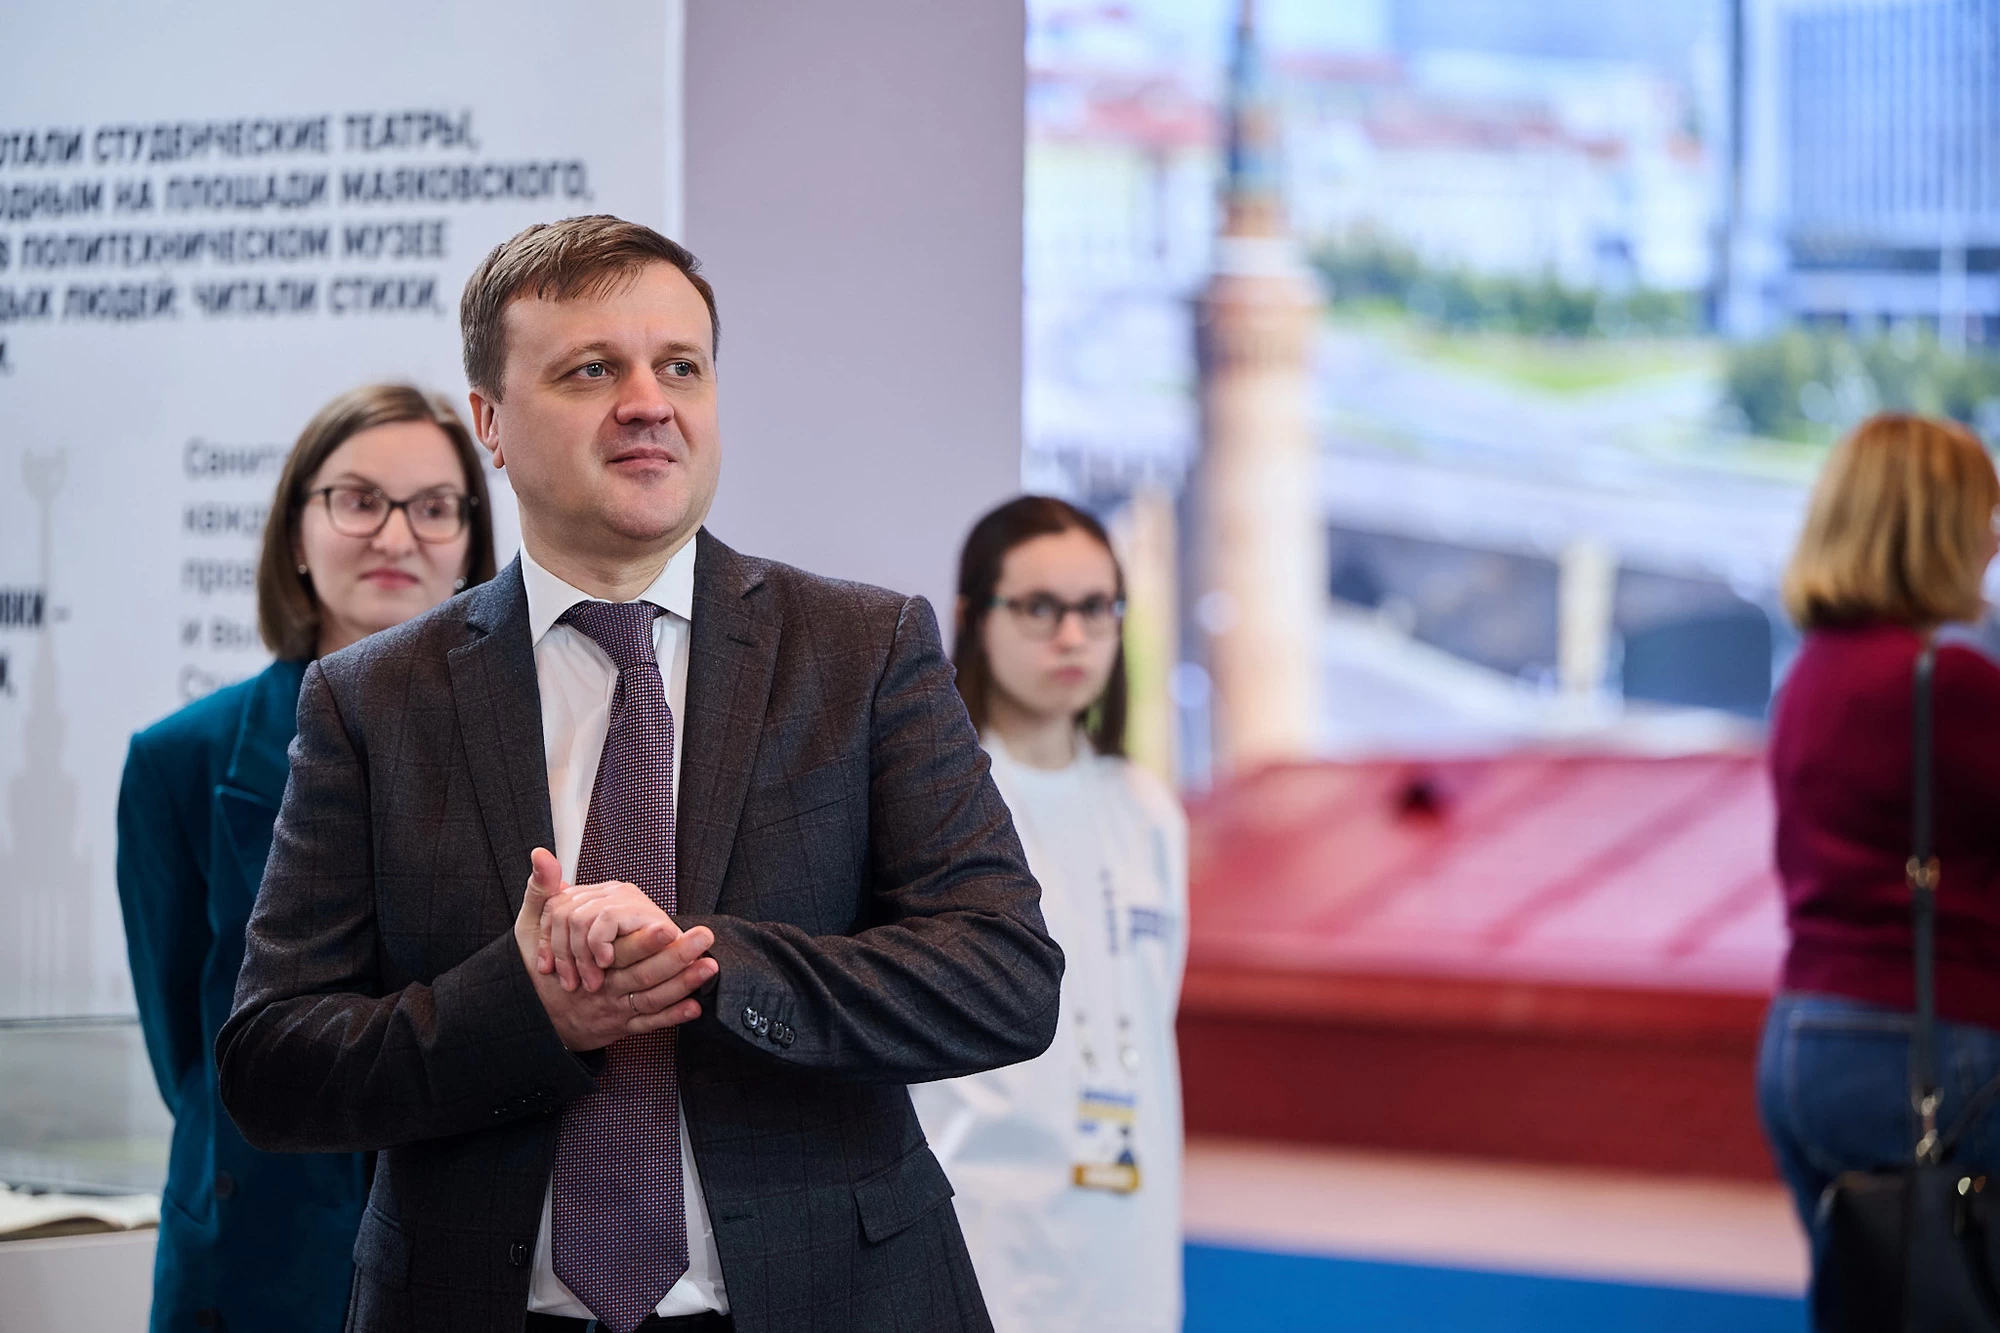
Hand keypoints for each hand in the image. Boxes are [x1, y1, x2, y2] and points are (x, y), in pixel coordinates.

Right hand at [515, 849, 716, 1051]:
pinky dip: (672, 1016)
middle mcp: (603, 987)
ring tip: (709, 966)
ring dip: (682, 984)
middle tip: (705, 938)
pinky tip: (694, 1006)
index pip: (617, 951)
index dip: (643, 942)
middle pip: (643, 974)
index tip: (669, 928)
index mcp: (586, 961)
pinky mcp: (621, 1024)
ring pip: (651, 999)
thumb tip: (540, 853)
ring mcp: (613, 1009)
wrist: (533, 1016)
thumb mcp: (532, 927)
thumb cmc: (535, 966)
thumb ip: (542, 890)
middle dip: (676, 958)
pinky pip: (650, 1023)